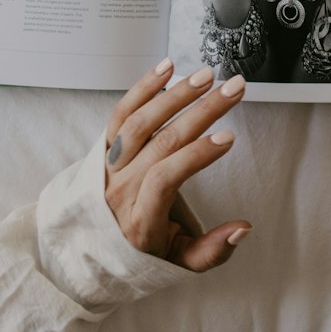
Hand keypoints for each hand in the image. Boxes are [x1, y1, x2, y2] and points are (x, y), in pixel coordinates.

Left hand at [104, 59, 250, 269]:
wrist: (87, 249)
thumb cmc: (139, 254)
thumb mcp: (176, 264)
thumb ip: (211, 252)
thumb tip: (243, 228)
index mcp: (139, 220)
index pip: (166, 176)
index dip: (197, 154)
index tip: (228, 136)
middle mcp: (120, 189)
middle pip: (162, 141)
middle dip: (202, 111)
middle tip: (233, 90)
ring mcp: (109, 165)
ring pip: (141, 121)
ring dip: (176, 94)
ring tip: (207, 77)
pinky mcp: (105, 147)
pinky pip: (121, 112)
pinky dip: (143, 87)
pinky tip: (167, 68)